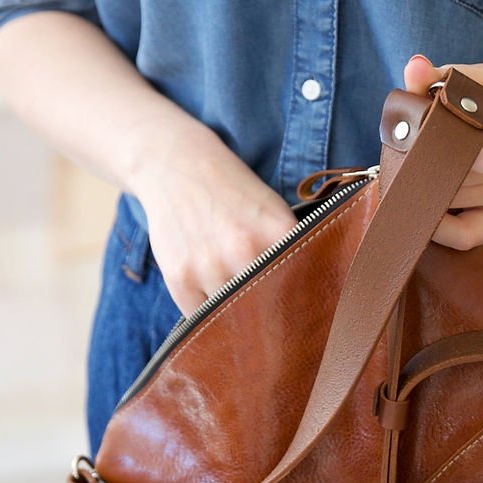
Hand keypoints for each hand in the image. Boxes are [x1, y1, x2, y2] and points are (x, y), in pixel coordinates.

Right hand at [131, 122, 297, 314]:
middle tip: (265, 311)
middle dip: (267, 313)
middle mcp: (246, 251)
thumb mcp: (274, 212)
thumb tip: (305, 303)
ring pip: (234, 317)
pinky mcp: (180, 278)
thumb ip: (291, 252)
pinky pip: (201, 316)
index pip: (302, 289)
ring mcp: (211, 267)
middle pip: (268, 309)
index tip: (298, 310)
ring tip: (230, 290)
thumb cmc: (232, 192)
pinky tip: (206, 285)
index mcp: (279, 233)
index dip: (299, 304)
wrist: (176, 166)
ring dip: (234, 313)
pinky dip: (205, 310)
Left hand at [403, 54, 482, 248]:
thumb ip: (435, 75)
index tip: (420, 147)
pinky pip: (470, 234)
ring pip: (461, 200)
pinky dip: (442, 229)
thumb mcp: (467, 77)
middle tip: (400, 159)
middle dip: (429, 169)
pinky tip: (426, 212)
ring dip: (431, 189)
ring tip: (413, 173)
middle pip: (468, 178)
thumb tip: (414, 68)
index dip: (453, 156)